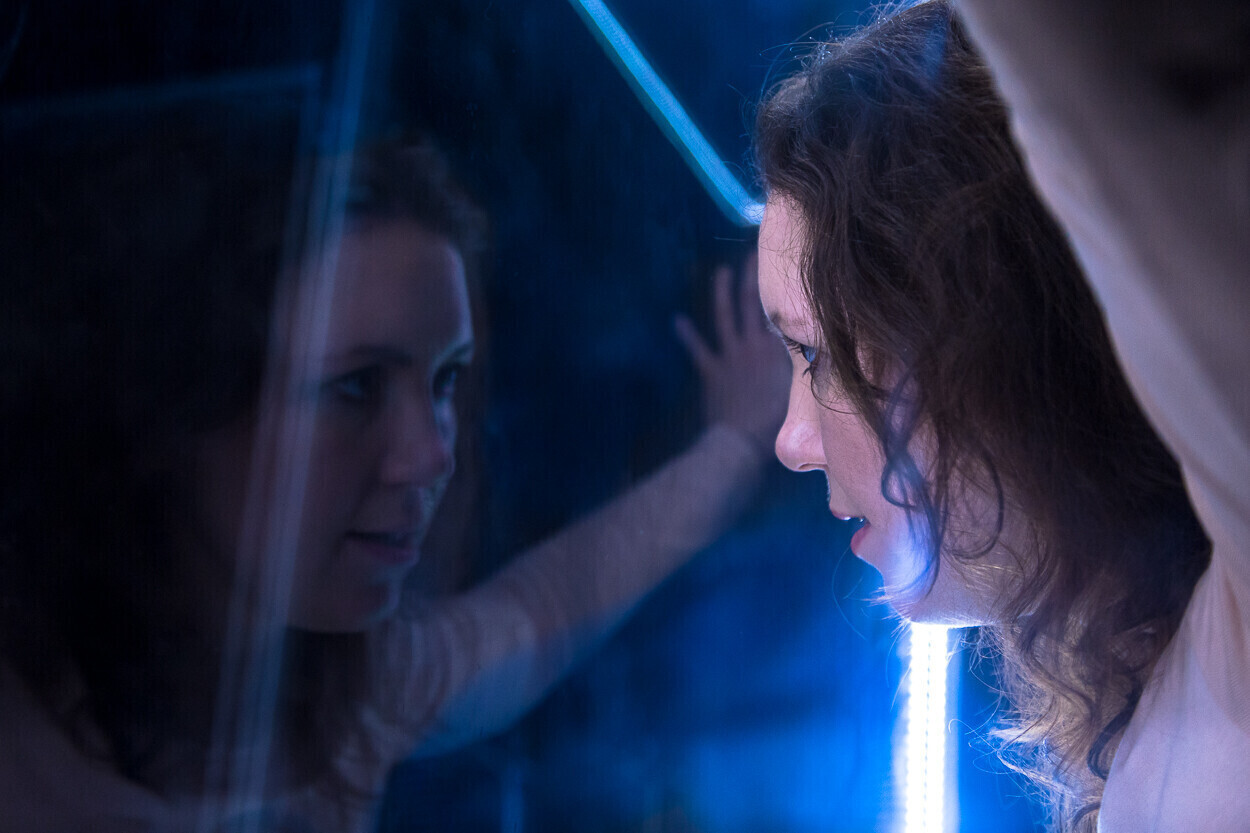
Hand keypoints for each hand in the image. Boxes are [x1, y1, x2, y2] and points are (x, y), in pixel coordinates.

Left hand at [674, 253, 789, 455]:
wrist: (743, 440)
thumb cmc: (775, 422)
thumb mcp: (800, 392)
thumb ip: (805, 370)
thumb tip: (823, 355)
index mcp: (778, 350)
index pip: (780, 313)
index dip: (780, 291)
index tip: (783, 270)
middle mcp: (754, 346)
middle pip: (752, 304)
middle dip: (752, 277)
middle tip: (752, 255)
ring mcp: (731, 356)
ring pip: (725, 317)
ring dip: (721, 293)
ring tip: (720, 272)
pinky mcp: (711, 370)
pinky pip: (698, 349)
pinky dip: (687, 335)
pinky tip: (677, 320)